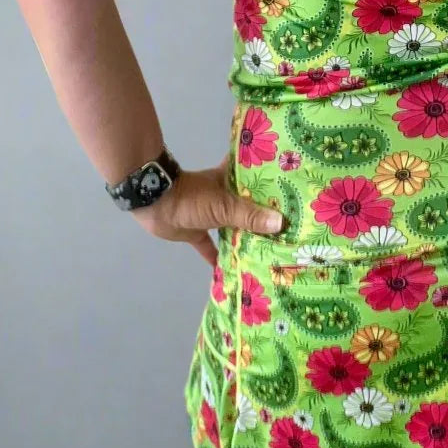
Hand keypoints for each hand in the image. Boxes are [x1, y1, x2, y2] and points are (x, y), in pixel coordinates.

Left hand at [130, 153, 284, 265]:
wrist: (154, 205)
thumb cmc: (191, 198)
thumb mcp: (223, 206)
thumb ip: (250, 216)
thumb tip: (280, 223)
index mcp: (231, 181)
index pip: (256, 177)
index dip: (273, 181)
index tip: (294, 189)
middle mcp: (224, 196)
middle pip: (249, 205)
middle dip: (266, 215)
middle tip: (291, 227)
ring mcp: (211, 215)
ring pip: (233, 226)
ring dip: (246, 237)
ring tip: (270, 250)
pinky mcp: (197, 232)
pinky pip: (212, 246)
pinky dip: (219, 257)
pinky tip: (234, 269)